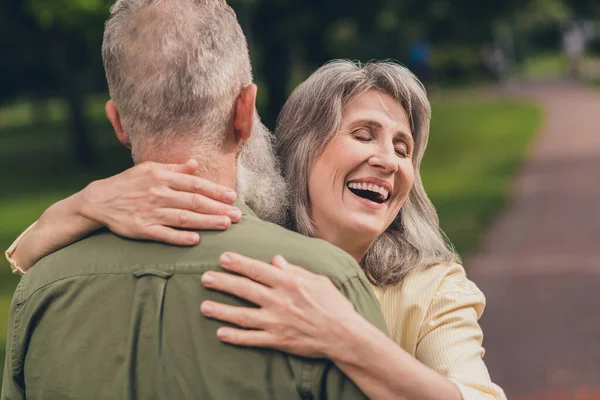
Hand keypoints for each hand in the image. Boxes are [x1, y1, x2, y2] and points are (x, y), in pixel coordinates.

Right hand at [79, 159, 241, 244]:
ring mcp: (151, 212)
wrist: (98, 200)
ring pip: (184, 218)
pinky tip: (196, 239)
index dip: (215, 191)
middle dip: (218, 208)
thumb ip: (174, 169)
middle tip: (237, 216)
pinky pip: (164, 234)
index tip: (232, 197)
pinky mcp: (142, 229)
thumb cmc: (128, 183)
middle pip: (194, 202)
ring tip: (225, 225)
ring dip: (206, 222)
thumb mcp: (149, 169)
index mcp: (162, 178)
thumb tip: (195, 164)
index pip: (194, 184)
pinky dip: (180, 237)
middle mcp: (158, 194)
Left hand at [200, 252, 362, 358]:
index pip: (258, 270)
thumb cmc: (334, 305)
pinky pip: (251, 338)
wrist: (345, 336)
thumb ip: (294, 270)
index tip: (223, 258)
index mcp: (289, 283)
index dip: (238, 263)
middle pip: (245, 290)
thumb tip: (276, 260)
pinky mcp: (277, 340)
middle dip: (223, 283)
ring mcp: (277, 322)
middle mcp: (279, 301)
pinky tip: (220, 333)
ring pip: (242, 315)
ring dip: (221, 310)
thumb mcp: (318, 280)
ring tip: (204, 306)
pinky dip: (235, 337)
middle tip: (205, 278)